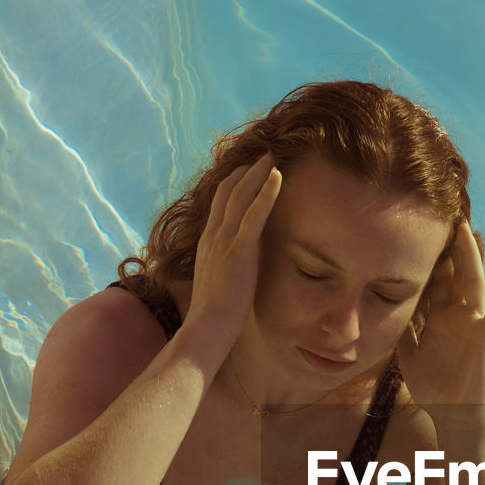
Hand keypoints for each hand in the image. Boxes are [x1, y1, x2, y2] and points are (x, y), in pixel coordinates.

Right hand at [185, 154, 281, 333]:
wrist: (206, 328)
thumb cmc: (214, 315)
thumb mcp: (219, 282)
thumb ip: (226, 266)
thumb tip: (236, 265)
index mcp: (208, 242)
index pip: (220, 203)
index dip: (234, 184)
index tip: (249, 170)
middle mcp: (213, 236)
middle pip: (228, 192)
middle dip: (247, 172)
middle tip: (264, 155)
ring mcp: (224, 242)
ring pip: (240, 197)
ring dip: (258, 174)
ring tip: (272, 157)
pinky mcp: (238, 252)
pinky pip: (254, 216)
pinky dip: (266, 193)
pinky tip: (277, 176)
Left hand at [396, 220, 484, 408]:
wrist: (453, 414)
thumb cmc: (433, 388)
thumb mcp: (408, 356)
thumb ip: (402, 331)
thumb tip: (387, 307)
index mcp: (439, 319)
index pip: (436, 282)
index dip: (430, 259)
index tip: (420, 232)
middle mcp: (457, 316)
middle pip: (454, 276)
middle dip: (450, 250)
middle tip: (444, 219)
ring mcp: (473, 323)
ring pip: (473, 284)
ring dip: (471, 258)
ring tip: (468, 231)